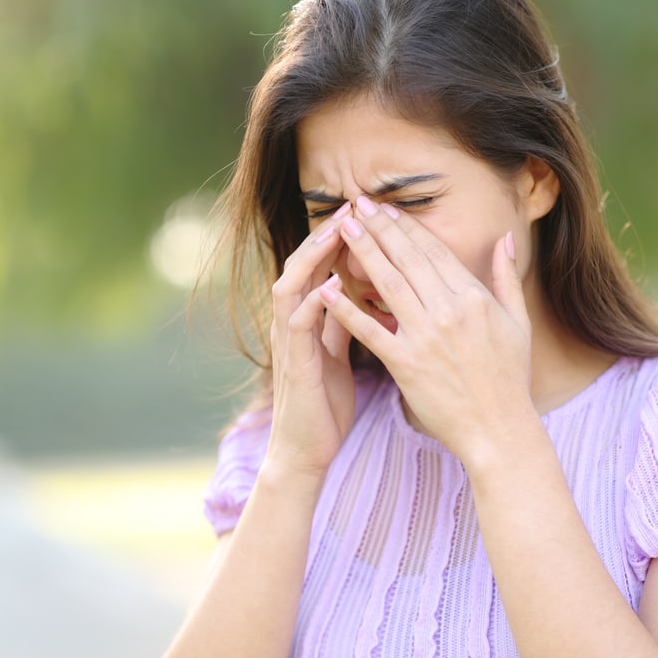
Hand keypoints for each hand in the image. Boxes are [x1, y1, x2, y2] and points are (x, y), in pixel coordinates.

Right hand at [265, 205, 356, 480]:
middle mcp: (292, 323)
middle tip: (352, 206)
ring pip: (292, 286)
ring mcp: (289, 343)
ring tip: (336, 233)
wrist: (306, 451)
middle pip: (303, 265)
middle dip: (326, 235)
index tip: (368, 211)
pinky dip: (312, 304)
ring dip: (313, 259)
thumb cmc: (326, 403)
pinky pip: (297, 327)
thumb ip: (345, 320)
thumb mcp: (339, 352)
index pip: (320, 266)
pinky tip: (330, 287)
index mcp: (307, 319)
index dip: (341, 238)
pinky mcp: (293, 366)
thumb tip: (363, 290)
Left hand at [319, 196, 533, 467]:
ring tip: (342, 229)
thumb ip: (506, 277)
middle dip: (379, 228)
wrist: (499, 430)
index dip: (407, 227)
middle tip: (355, 205)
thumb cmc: (510, 378)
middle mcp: (450, 311)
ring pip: (387, 284)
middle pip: (407, 259)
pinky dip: (348, 309)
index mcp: (474, 298)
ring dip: (363, 252)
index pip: (434, 252)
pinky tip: (328, 288)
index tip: (386, 208)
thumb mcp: (517, 322)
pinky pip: (371, 331)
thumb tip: (505, 239)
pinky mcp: (406, 365)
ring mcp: (426, 337)